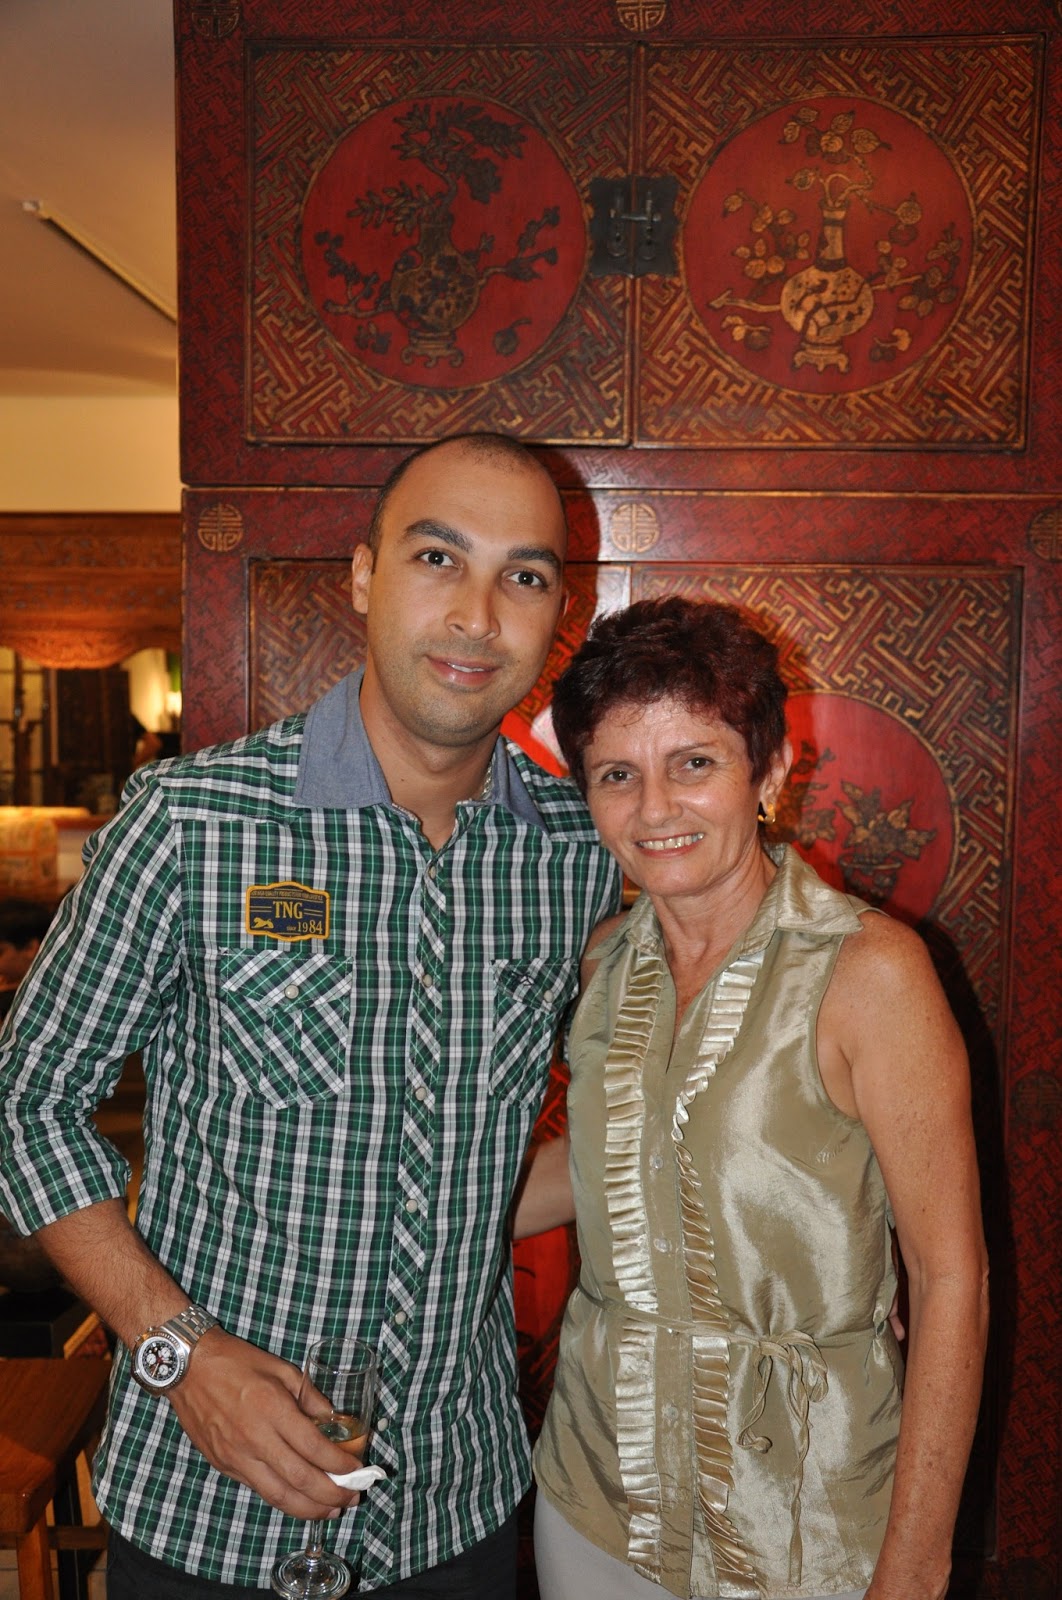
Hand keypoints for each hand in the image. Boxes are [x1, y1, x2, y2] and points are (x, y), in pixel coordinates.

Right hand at [167, 1329, 362, 1517]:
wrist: (189, 1368)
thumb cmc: (237, 1362)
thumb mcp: (281, 1369)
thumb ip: (310, 1397)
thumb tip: (335, 1421)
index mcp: (273, 1409)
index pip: (314, 1447)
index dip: (339, 1464)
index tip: (357, 1469)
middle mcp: (255, 1438)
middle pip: (300, 1480)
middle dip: (331, 1494)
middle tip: (351, 1499)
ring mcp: (237, 1457)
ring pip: (278, 1495)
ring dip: (309, 1508)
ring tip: (331, 1510)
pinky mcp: (224, 1466)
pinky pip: (259, 1490)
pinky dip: (283, 1500)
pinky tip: (300, 1500)